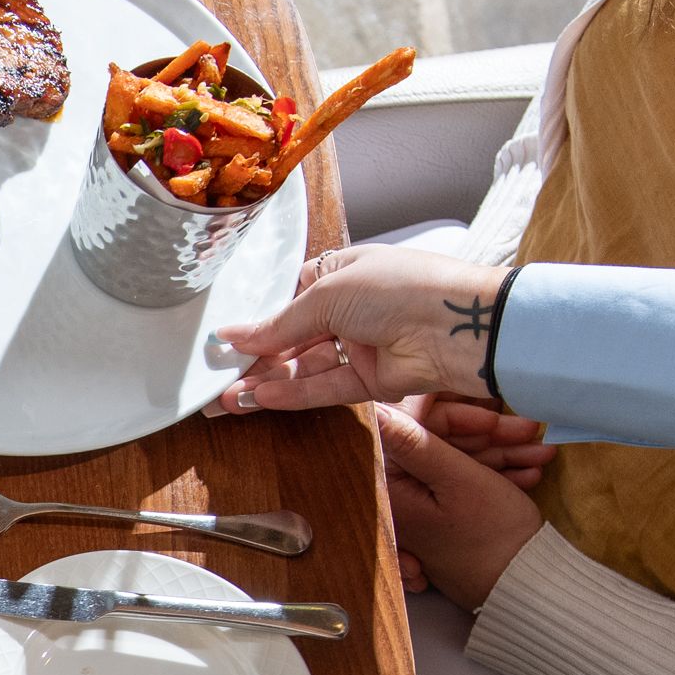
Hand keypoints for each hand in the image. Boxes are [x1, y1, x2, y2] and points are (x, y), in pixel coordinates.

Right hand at [209, 245, 512, 414]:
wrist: (462, 325)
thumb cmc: (404, 288)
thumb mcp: (329, 294)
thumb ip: (279, 324)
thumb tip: (233, 335)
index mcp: (342, 273)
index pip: (288, 300)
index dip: (256, 321)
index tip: (221, 340)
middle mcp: (350, 310)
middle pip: (291, 339)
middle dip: (253, 360)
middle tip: (212, 380)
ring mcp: (360, 346)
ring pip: (302, 368)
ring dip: (266, 383)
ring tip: (226, 400)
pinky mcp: (370, 380)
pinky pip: (323, 389)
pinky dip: (292, 395)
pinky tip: (261, 400)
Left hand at [376, 402, 543, 606]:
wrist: (522, 584)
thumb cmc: (491, 535)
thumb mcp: (458, 479)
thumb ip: (417, 442)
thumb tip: (372, 410)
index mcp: (392, 486)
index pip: (412, 429)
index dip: (455, 416)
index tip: (491, 415)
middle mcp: (402, 495)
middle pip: (440, 443)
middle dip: (488, 435)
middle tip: (528, 431)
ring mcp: (427, 505)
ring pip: (461, 459)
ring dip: (503, 452)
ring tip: (541, 454)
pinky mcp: (449, 512)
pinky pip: (470, 480)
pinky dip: (501, 473)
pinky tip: (531, 473)